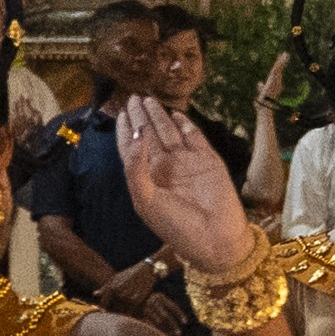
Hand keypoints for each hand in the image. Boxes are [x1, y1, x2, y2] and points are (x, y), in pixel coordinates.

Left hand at [120, 97, 258, 275]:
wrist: (215, 238)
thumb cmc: (176, 225)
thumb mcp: (145, 200)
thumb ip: (136, 167)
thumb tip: (136, 135)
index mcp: (147, 178)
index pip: (131, 148)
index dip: (125, 130)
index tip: (119, 112)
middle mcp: (165, 167)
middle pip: (149, 135)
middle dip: (140, 116)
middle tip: (133, 97)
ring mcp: (187, 162)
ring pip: (169, 131)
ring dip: (159, 115)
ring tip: (149, 99)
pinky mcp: (208, 160)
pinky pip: (194, 136)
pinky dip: (186, 124)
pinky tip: (177, 114)